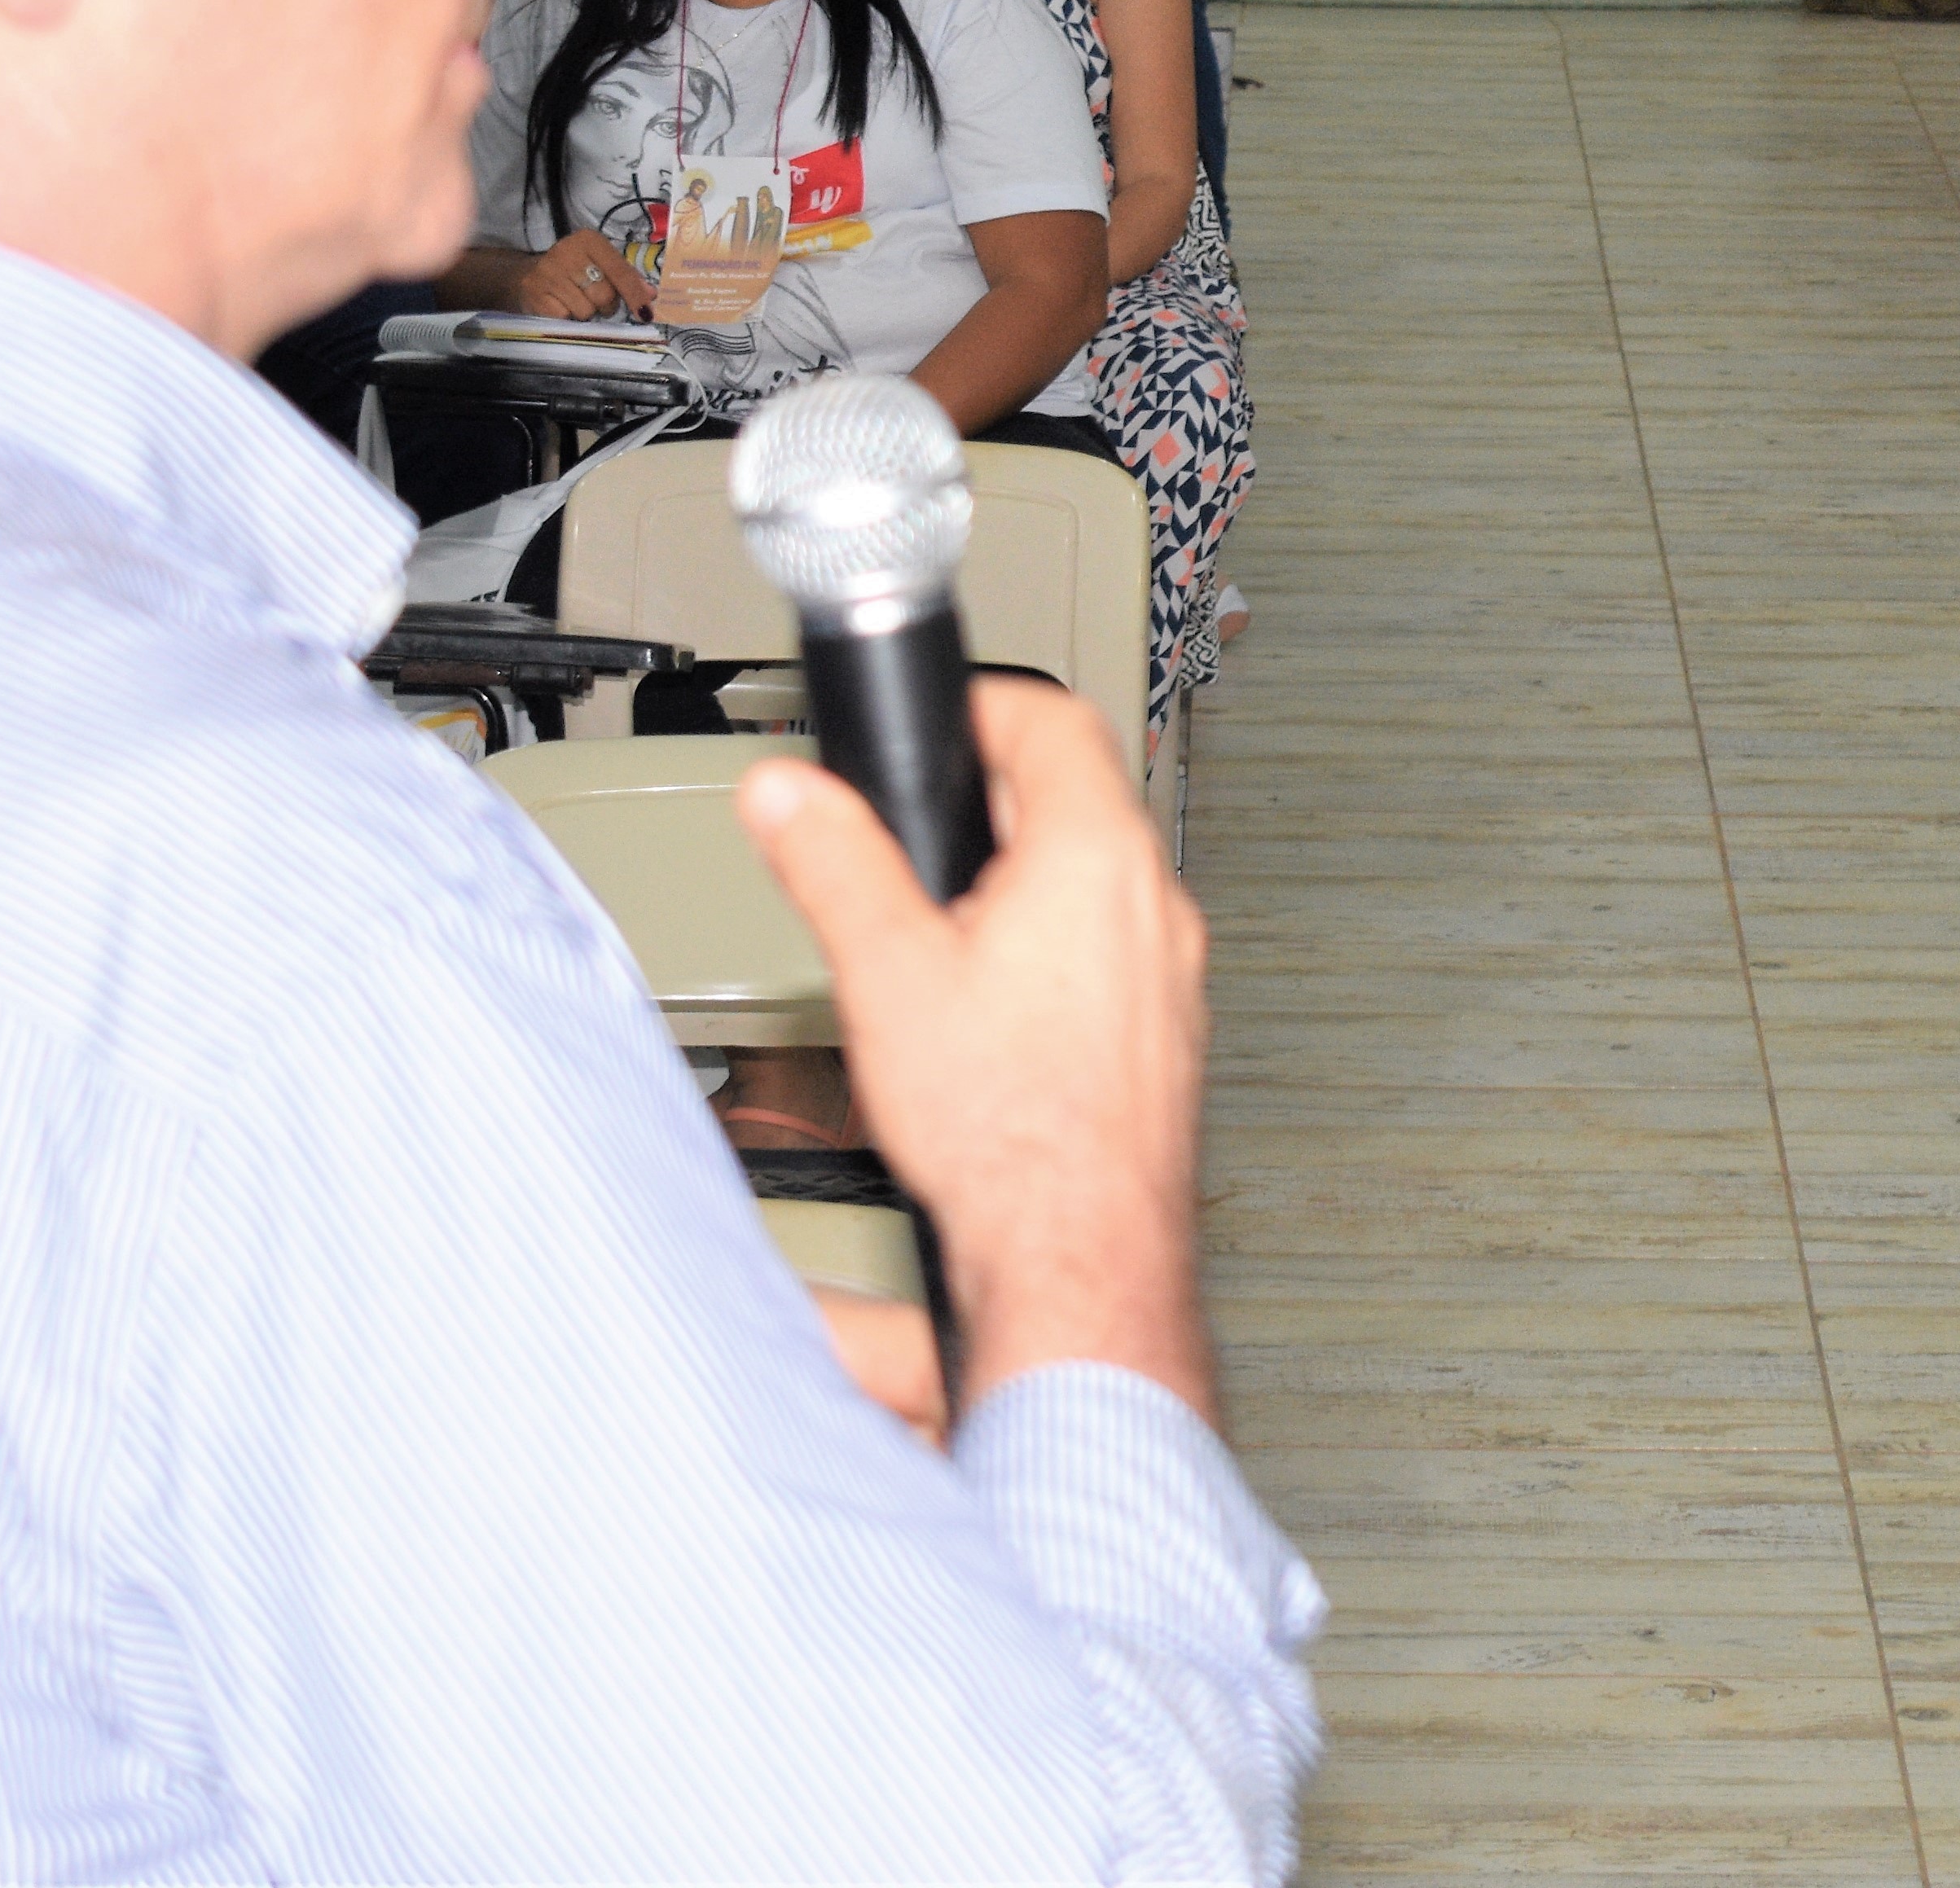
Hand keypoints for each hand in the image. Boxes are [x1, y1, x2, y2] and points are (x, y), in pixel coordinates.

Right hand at [525, 227, 651, 320]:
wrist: (526, 274)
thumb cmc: (573, 270)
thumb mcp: (599, 264)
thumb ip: (626, 277)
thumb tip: (650, 295)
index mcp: (589, 240)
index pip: (620, 271)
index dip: (635, 294)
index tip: (646, 313)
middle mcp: (566, 252)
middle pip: (604, 295)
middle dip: (606, 305)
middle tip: (596, 300)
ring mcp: (548, 273)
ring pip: (586, 310)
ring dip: (587, 313)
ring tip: (576, 301)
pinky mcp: (535, 294)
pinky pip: (565, 318)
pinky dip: (568, 319)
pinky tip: (561, 307)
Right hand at [739, 678, 1216, 1420]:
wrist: (1080, 1253)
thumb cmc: (1007, 1134)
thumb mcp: (885, 975)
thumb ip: (831, 864)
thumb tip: (786, 792)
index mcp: (1096, 857)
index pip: (1053, 721)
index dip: (980, 706)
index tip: (931, 723)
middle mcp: (1156, 902)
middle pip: (1075, 797)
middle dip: (987, 805)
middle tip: (915, 834)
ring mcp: (1173, 970)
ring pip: (1096, 881)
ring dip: (1021, 882)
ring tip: (942, 929)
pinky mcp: (1169, 1029)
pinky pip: (1113, 951)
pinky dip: (1054, 950)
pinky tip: (996, 1011)